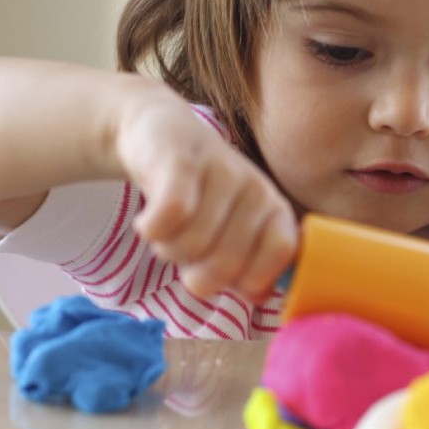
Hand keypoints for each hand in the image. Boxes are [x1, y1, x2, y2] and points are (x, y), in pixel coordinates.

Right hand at [111, 81, 296, 300]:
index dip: (247, 278)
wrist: (159, 133)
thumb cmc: (202, 197)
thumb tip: (258, 295)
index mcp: (275, 211)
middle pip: (226, 264)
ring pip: (191, 245)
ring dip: (167, 249)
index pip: (280, 256)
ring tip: (168, 231)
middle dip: (195, 273)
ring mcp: (222, 172)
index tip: (226, 276)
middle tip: (187, 251)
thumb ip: (248, 269)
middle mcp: (256, 189)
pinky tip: (148, 221)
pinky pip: (169, 216)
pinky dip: (151, 230)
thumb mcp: (232, 233)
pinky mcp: (182, 161)